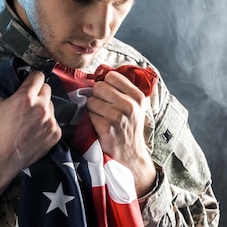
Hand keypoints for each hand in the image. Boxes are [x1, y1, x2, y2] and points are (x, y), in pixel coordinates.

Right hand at [0, 71, 60, 204]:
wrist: (3, 157)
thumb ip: (1, 92)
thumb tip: (6, 90)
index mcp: (26, 97)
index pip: (38, 76)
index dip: (33, 78)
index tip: (30, 82)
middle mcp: (41, 107)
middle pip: (47, 89)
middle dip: (38, 92)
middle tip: (30, 101)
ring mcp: (50, 121)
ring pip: (51, 107)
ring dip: (43, 109)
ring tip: (32, 119)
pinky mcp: (56, 134)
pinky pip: (54, 123)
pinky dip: (46, 125)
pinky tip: (36, 131)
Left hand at [86, 71, 156, 196]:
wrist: (130, 155)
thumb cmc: (129, 127)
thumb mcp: (135, 106)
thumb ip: (123, 88)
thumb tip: (101, 71)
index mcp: (138, 96)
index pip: (111, 76)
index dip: (105, 84)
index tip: (107, 94)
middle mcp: (130, 105)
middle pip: (99, 87)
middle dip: (97, 96)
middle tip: (103, 108)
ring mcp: (118, 116)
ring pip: (91, 100)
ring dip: (92, 109)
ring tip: (101, 118)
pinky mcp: (106, 127)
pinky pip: (88, 114)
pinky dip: (89, 120)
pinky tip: (98, 126)